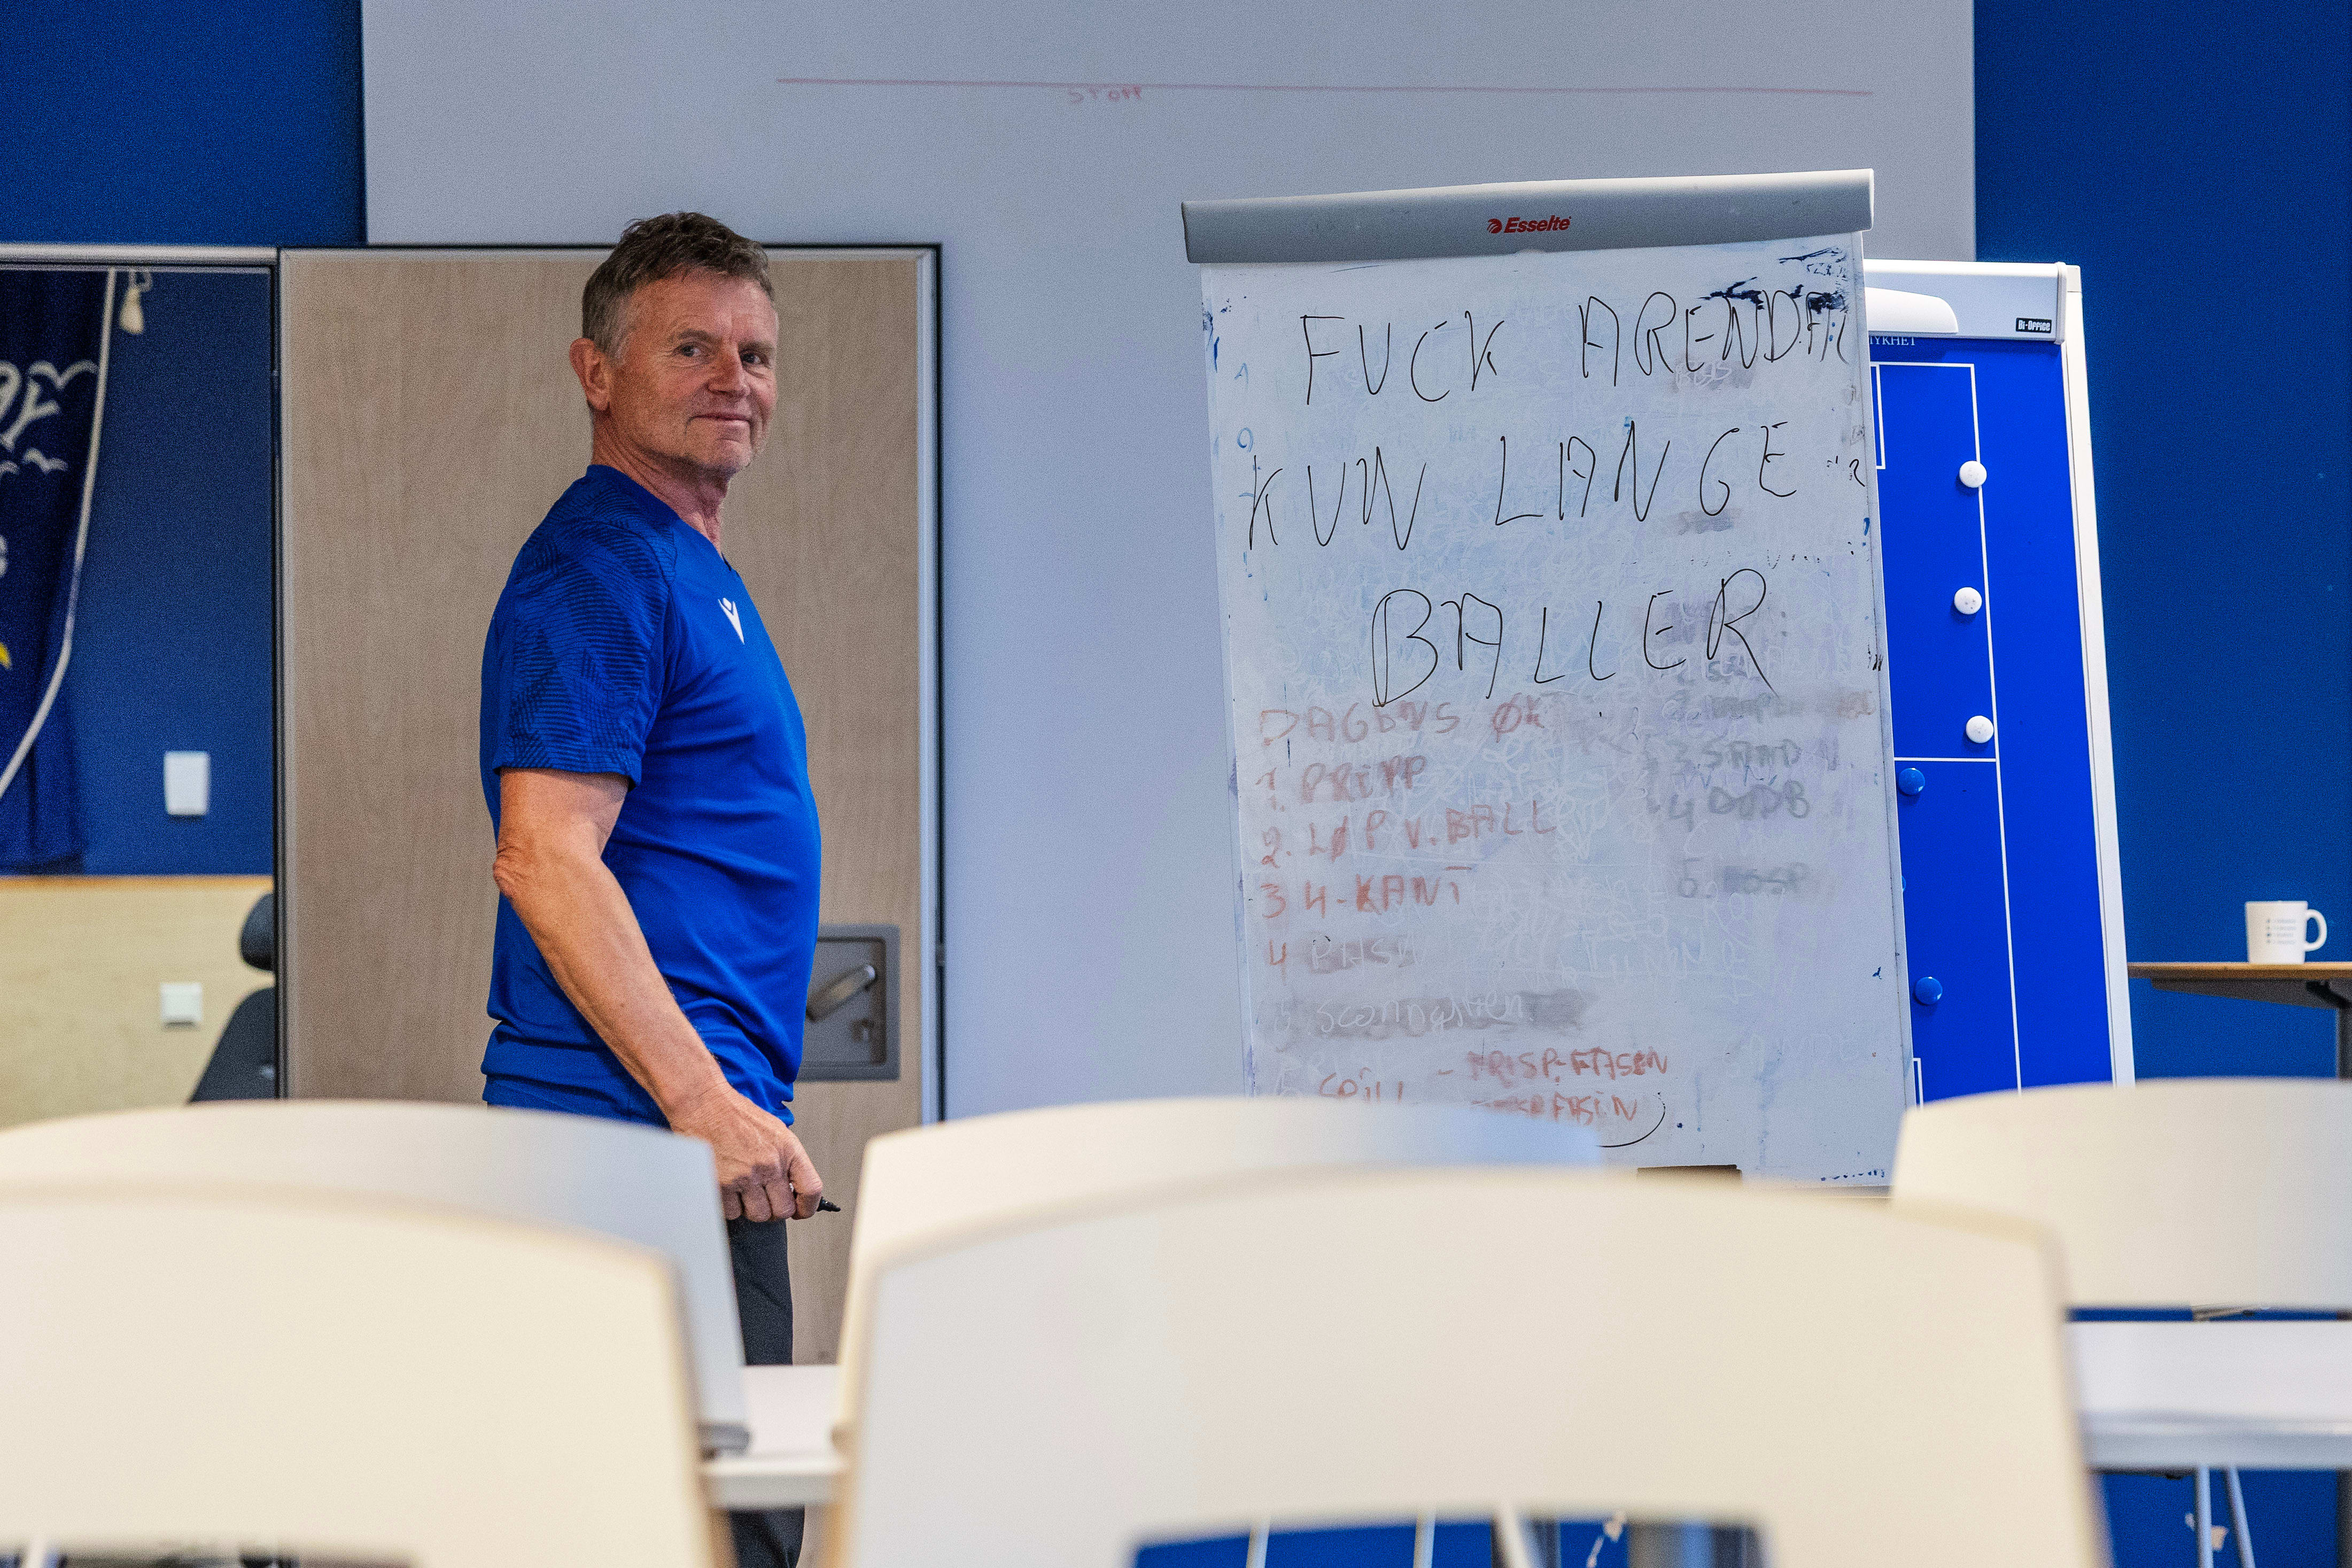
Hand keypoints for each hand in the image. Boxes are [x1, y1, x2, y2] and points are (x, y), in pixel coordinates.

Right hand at [666, 1082, 822, 1221]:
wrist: (704, 1105)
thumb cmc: (736, 1115)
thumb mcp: (775, 1131)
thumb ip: (787, 1160)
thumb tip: (793, 1189)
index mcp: (788, 1150)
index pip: (811, 1189)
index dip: (807, 1207)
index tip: (800, 1210)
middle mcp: (769, 1165)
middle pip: (782, 1210)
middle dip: (774, 1209)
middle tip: (765, 1199)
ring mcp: (744, 1177)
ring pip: (757, 1215)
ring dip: (751, 1208)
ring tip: (743, 1190)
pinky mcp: (720, 1186)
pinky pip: (731, 1213)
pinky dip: (729, 1206)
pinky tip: (727, 1188)